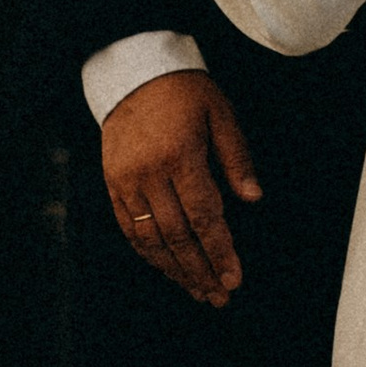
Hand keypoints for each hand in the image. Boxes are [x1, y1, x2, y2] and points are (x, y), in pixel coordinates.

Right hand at [101, 70, 261, 306]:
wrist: (133, 71)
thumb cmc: (184, 90)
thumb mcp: (220, 114)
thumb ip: (236, 158)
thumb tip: (253, 198)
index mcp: (181, 156)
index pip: (204, 217)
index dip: (220, 252)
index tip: (233, 278)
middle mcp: (150, 173)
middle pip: (177, 236)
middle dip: (200, 271)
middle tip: (218, 296)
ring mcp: (127, 180)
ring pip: (151, 239)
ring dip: (175, 270)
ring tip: (196, 290)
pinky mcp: (112, 183)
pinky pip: (128, 228)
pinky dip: (148, 253)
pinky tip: (166, 267)